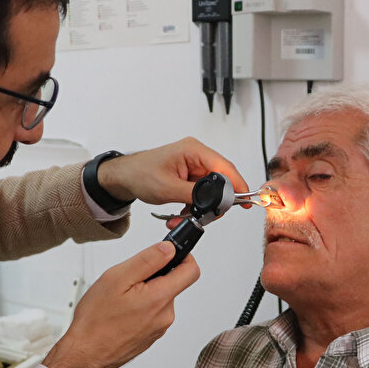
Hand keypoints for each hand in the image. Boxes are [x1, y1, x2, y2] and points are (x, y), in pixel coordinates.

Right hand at [42, 241, 199, 367]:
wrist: (85, 353)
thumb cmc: (96, 321)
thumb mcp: (117, 278)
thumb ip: (147, 260)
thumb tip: (168, 248)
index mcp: (160, 298)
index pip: (191, 270)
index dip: (183, 254)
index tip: (169, 250)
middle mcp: (165, 314)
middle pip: (173, 282)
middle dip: (154, 274)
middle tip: (129, 278)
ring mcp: (160, 326)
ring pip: (160, 297)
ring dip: (145, 291)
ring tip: (121, 298)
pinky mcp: (152, 334)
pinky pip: (153, 312)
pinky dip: (141, 306)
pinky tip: (121, 310)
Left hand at [97, 138, 248, 207]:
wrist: (124, 177)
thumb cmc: (139, 174)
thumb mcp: (168, 188)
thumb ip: (195, 195)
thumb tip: (216, 202)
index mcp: (193, 150)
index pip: (224, 167)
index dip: (237, 185)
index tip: (244, 201)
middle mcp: (196, 156)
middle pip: (221, 181)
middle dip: (213, 203)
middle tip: (205, 217)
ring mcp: (193, 166)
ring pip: (211, 191)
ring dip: (200, 207)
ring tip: (184, 217)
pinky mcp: (189, 176)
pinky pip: (201, 194)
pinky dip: (194, 206)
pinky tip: (182, 213)